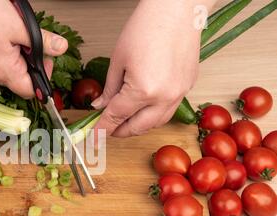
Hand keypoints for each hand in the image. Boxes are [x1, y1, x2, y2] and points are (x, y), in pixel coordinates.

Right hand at [0, 0, 67, 97]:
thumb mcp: (21, 26)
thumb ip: (43, 42)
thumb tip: (61, 49)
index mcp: (4, 72)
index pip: (31, 91)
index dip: (44, 77)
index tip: (48, 59)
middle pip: (22, 79)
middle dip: (32, 62)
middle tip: (32, 41)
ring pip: (12, 68)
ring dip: (20, 53)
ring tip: (17, 33)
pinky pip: (0, 59)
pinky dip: (8, 49)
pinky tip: (5, 33)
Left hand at [92, 0, 216, 136]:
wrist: (177, 9)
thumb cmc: (148, 26)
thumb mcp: (119, 59)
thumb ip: (109, 88)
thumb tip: (101, 106)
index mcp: (143, 90)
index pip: (117, 117)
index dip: (103, 128)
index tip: (95, 135)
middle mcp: (164, 97)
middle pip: (138, 127)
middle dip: (120, 132)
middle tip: (107, 129)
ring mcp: (179, 94)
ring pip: (156, 123)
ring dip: (138, 126)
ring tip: (124, 121)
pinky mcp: (187, 87)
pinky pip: (169, 110)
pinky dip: (153, 115)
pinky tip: (143, 108)